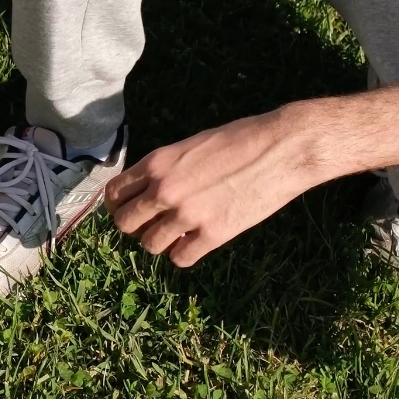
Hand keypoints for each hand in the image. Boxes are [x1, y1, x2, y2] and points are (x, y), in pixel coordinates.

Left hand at [103, 108, 323, 266]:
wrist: (283, 148)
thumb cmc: (241, 140)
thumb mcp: (191, 145)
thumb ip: (164, 168)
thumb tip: (147, 190)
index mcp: (157, 163)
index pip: (115, 194)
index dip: (117, 205)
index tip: (127, 210)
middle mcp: (164, 190)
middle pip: (124, 224)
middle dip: (135, 226)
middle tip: (152, 224)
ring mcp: (187, 215)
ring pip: (149, 245)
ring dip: (160, 242)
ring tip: (176, 233)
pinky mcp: (212, 235)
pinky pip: (180, 258)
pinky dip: (183, 254)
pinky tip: (194, 243)